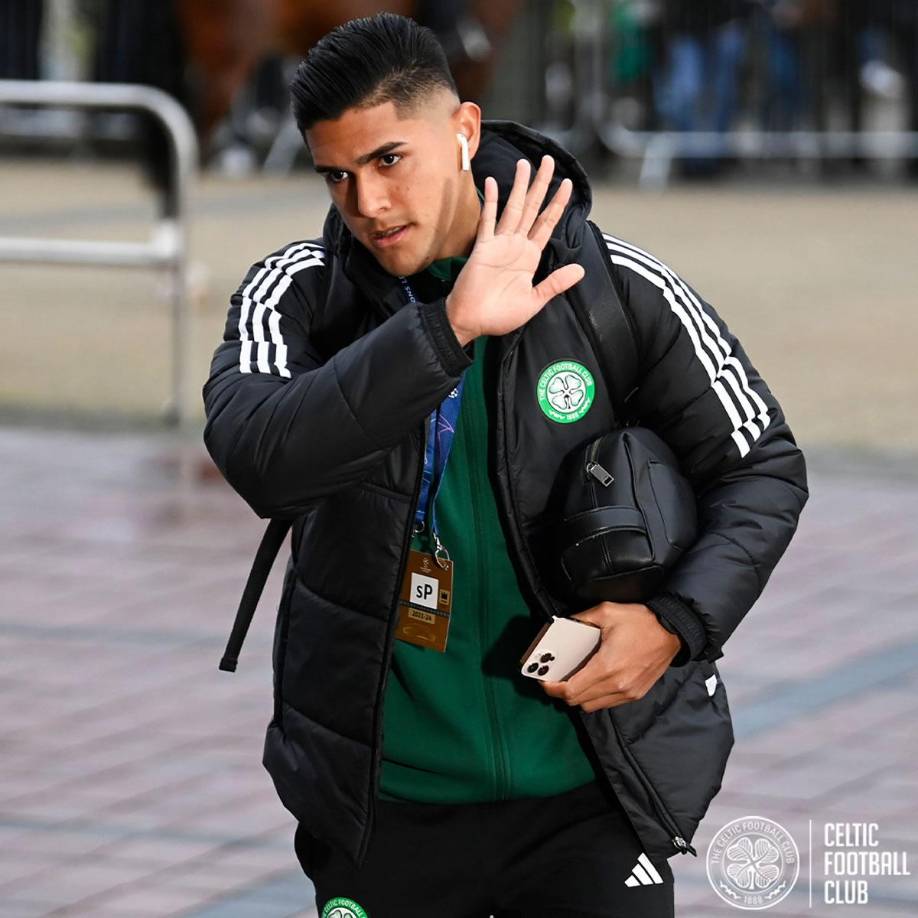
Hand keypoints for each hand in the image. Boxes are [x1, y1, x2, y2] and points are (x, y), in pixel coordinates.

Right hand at [446, 156, 585, 344]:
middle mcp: (516, 246)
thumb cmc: (500, 316)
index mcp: (530, 257)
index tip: (567, 184)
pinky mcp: (482, 247)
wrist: (472, 322)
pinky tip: (492, 182)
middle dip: (541, 185)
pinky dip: (491, 202)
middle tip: (547, 161)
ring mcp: (499, 244)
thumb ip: (555, 284)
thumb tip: (580, 270)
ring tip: (525, 164)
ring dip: (519, 187)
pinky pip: (488, 221)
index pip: (547, 224)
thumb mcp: (534, 301)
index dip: (557, 204)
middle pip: (532, 209)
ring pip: (513, 209)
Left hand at [541, 602, 682, 713]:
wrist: (673, 631)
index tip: (543, 681)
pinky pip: (607, 703)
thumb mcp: (606, 612)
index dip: (553, 688)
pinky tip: (593, 680)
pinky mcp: (636, 694)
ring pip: (592, 706)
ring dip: (579, 696)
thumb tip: (563, 624)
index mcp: (606, 667)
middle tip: (555, 677)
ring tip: (573, 679)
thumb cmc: (640, 621)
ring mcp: (628, 693)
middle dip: (562, 692)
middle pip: (578, 701)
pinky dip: (595, 696)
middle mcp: (617, 685)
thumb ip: (580, 619)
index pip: (571, 691)